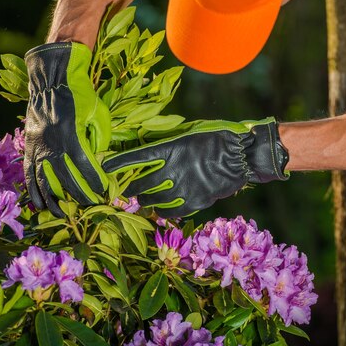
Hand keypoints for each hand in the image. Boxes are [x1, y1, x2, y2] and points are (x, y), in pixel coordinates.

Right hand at [24, 42, 110, 216]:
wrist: (51, 80)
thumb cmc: (80, 95)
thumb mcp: (97, 113)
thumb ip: (100, 137)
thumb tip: (100, 161)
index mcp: (69, 134)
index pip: (83, 166)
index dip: (93, 182)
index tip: (103, 193)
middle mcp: (50, 143)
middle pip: (64, 178)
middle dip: (77, 196)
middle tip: (88, 207)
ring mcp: (37, 145)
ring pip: (43, 179)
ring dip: (52, 199)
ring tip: (62, 214)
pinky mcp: (29, 145)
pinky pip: (29, 172)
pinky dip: (33, 189)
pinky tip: (38, 203)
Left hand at [102, 118, 288, 217]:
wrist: (240, 156)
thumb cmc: (215, 138)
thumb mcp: (187, 135)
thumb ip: (167, 145)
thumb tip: (149, 152)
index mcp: (169, 150)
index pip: (134, 159)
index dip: (117, 164)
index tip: (104, 167)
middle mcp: (171, 171)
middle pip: (139, 184)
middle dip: (129, 187)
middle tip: (125, 188)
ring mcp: (181, 189)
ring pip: (151, 200)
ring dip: (144, 199)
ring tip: (143, 197)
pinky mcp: (192, 202)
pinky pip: (169, 211)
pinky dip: (163, 209)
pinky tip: (162, 206)